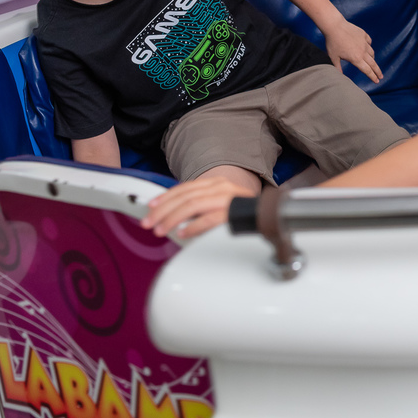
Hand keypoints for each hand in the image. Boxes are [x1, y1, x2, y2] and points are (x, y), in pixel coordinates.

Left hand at [141, 176, 257, 238]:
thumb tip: (174, 214)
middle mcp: (220, 187)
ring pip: (191, 206)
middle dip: (162, 211)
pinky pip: (208, 219)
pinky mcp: (232, 213)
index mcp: (215, 183)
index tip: (151, 207)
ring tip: (161, 230)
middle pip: (184, 197)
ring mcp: (227, 199)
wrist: (269, 214)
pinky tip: (182, 233)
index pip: (184, 188)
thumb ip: (200, 204)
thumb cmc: (242, 211)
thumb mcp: (219, 201)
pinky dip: (192, 227)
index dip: (164, 197)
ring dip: (172, 219)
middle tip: (149, 223)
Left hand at [323, 17, 381, 82]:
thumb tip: (339, 76)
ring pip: (372, 53)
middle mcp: (362, 52)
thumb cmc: (332, 42)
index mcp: (356, 59)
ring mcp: (364, 42)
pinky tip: (367, 47)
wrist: (335, 26)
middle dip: (378, 71)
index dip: (373, 77)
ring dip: (372, 59)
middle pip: (373, 64)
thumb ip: (337, 67)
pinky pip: (369, 42)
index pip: (367, 70)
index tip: (377, 81)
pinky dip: (369, 46)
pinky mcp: (363, 35)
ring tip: (372, 62)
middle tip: (381, 76)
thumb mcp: (333, 57)